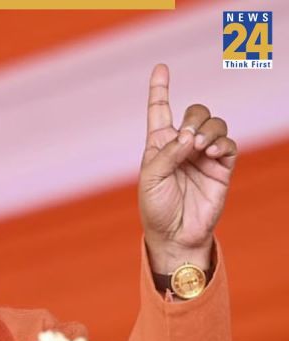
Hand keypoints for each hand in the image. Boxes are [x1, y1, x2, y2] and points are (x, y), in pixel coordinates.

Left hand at [139, 64, 237, 272]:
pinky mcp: (221, 167)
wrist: (174, 234)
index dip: (160, 88)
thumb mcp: (151, 178)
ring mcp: (203, 155)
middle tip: (188, 139)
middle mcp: (182, 145)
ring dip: (208, 130)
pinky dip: (222, 143)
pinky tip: (211, 153)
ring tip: (200, 148)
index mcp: (159, 144)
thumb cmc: (155, 207)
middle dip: (194, 118)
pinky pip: (228, 145)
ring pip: (215, 124)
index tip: (161, 67)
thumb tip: (189, 136)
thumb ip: (167, 153)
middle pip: (195, 112)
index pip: (160, 110)